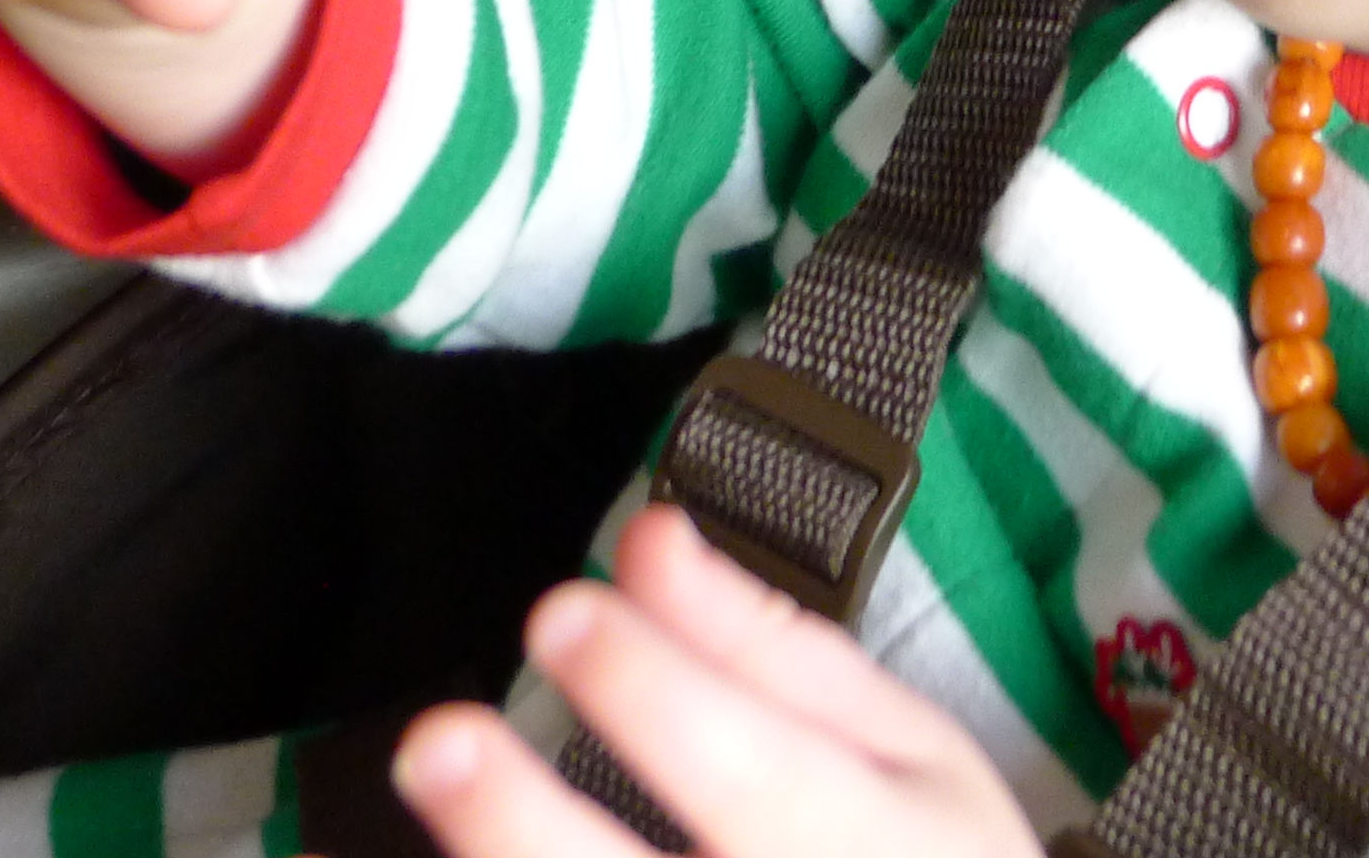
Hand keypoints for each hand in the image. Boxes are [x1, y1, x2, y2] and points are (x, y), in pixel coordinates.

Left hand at [393, 509, 1046, 857]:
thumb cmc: (930, 855)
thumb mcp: (907, 745)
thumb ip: (769, 647)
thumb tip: (647, 541)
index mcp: (864, 845)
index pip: (747, 769)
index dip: (649, 690)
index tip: (561, 610)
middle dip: (522, 821)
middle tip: (440, 741)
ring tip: (438, 787)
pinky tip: (473, 850)